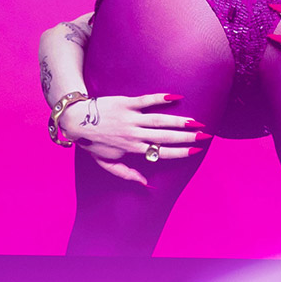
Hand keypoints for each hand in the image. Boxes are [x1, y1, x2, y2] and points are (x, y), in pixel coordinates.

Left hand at [57, 92, 210, 186]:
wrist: (76, 120)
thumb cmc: (92, 143)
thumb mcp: (106, 163)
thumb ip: (126, 174)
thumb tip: (146, 184)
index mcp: (132, 149)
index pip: (161, 152)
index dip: (180, 152)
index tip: (195, 151)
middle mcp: (134, 134)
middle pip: (165, 136)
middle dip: (186, 137)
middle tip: (205, 136)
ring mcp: (131, 117)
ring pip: (159, 120)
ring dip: (179, 121)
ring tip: (196, 122)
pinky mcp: (126, 103)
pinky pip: (146, 100)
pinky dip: (161, 98)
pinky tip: (176, 97)